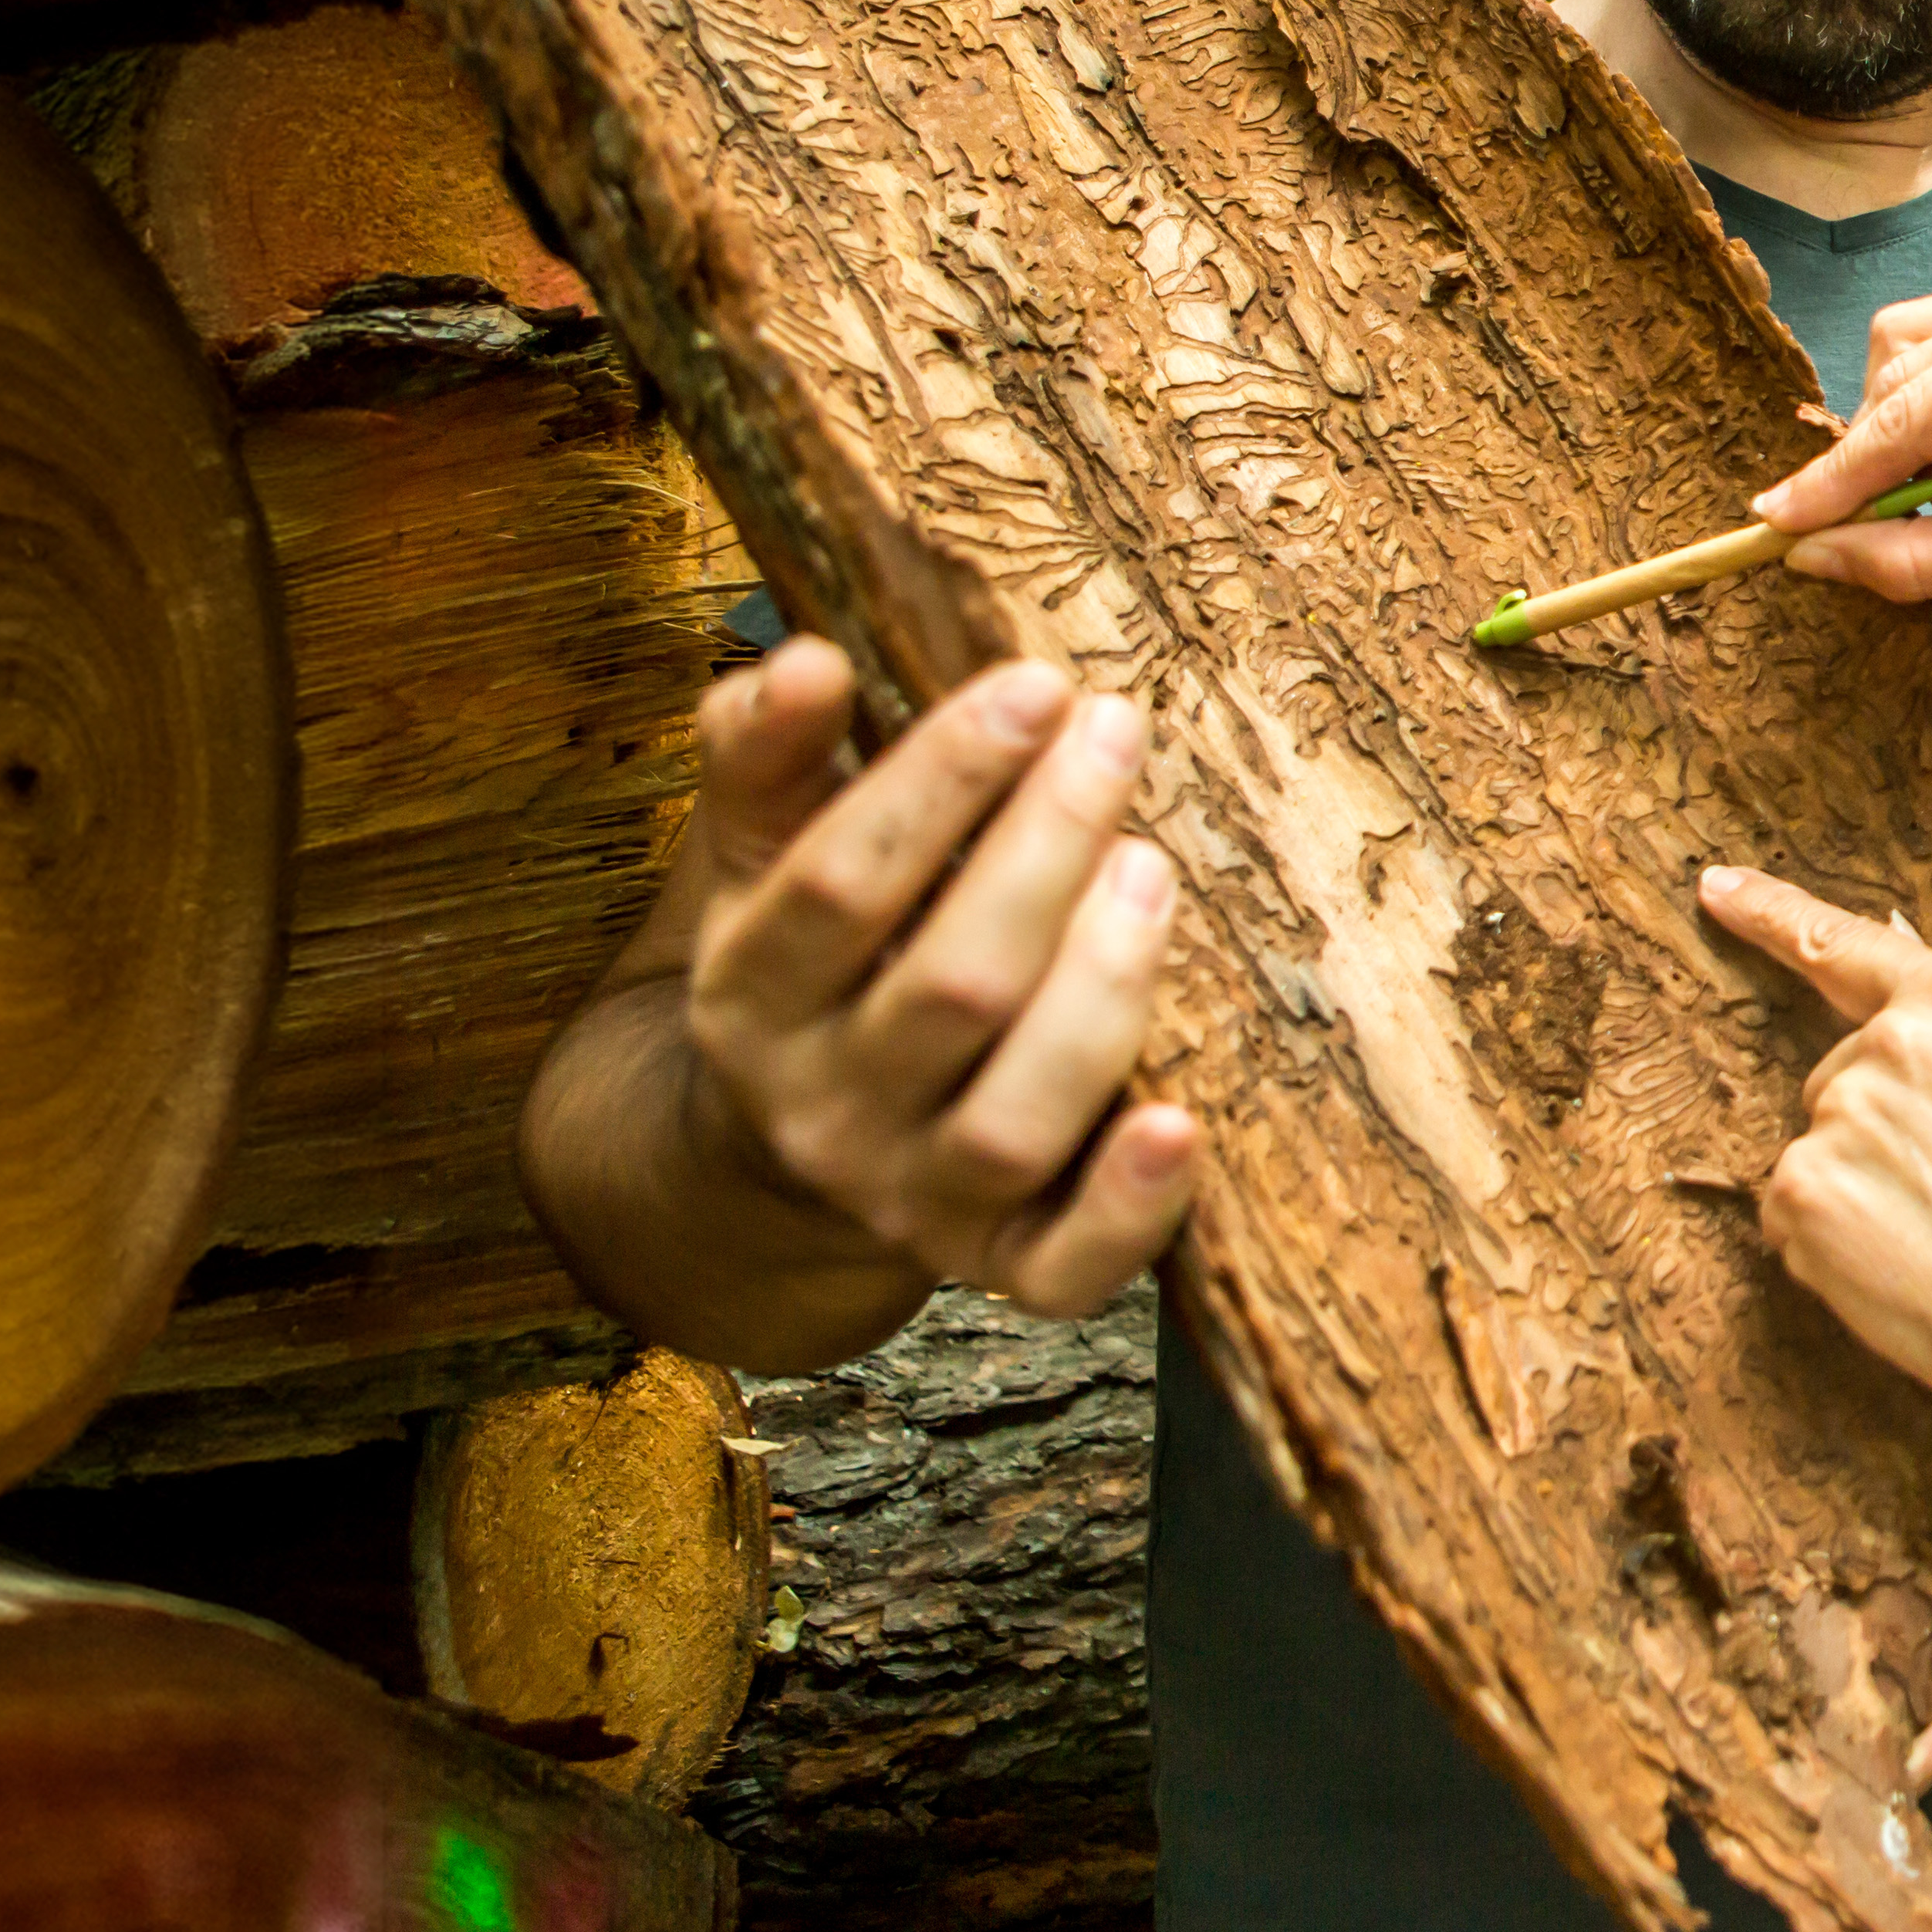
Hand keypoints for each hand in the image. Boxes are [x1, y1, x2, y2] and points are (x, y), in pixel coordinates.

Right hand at [667, 643, 1206, 1316]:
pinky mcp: (1001, 1266)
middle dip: (1045, 851)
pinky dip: (1129, 1210)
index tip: (1036, 685)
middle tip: (1119, 734)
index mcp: (749, 993)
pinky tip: (1182, 1123)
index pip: (839, 883)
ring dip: (1099, 994)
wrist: (785, 1152)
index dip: (940, 781)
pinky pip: (1064, 1271)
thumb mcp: (760, 850)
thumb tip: (807, 660)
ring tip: (1152, 869)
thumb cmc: (816, 953)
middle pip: (951, 988)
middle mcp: (820, 1108)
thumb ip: (764, 752)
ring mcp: (912, 1198)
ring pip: (1013, 1122)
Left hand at [1706, 861, 1931, 1454]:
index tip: (1715, 888)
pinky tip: (1893, 1262)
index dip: (1771, 911)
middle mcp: (1883, 1050)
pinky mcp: (1795, 1192)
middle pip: (1838, 1075)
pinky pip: (1792, 1208)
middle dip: (1877, 1127)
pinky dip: (1828, 1238)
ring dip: (1854, 1187)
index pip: (1843, 945)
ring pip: (1817, 1145)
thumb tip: (1893, 951)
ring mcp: (1831, 1121)